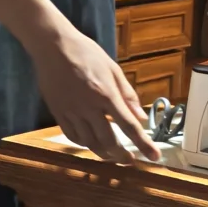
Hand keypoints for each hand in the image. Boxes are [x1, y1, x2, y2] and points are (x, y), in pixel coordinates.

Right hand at [32, 21, 160, 161]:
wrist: (53, 46)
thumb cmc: (86, 53)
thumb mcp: (113, 69)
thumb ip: (128, 95)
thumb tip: (141, 117)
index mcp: (106, 94)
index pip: (129, 126)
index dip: (144, 144)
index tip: (154, 157)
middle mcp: (89, 107)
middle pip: (108, 141)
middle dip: (121, 156)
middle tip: (129, 160)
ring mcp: (72, 112)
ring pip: (89, 143)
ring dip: (103, 153)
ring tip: (112, 155)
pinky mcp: (58, 113)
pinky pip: (72, 136)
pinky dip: (84, 144)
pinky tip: (91, 143)